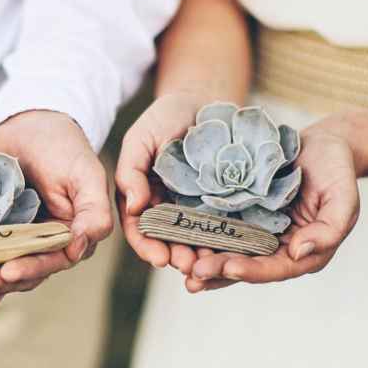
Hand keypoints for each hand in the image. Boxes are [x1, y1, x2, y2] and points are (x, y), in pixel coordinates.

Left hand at [0, 111, 113, 295]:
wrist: (28, 124)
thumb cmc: (62, 146)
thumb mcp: (84, 174)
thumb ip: (93, 211)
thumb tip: (81, 247)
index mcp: (72, 236)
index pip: (53, 261)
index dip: (31, 269)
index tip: (8, 272)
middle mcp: (45, 243)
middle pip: (25, 271)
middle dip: (2, 281)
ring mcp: (17, 239)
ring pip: (2, 268)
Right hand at [116, 93, 209, 273]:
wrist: (204, 100)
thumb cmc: (165, 117)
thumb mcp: (140, 139)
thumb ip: (131, 171)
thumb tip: (133, 208)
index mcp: (142, 198)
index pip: (139, 229)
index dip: (147, 246)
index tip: (159, 259)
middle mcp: (168, 208)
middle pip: (170, 241)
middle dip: (178, 257)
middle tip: (189, 267)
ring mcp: (196, 207)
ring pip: (198, 238)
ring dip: (203, 254)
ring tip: (213, 264)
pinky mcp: (222, 201)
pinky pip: (224, 223)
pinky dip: (227, 237)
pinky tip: (236, 246)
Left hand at [187, 120, 359, 291]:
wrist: (324, 145)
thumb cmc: (337, 173)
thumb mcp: (343, 201)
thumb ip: (328, 231)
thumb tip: (298, 252)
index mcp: (301, 253)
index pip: (274, 268)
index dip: (251, 270)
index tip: (228, 266)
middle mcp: (275, 249)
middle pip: (245, 265)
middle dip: (218, 271)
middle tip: (193, 274)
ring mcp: (256, 232)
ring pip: (227, 251)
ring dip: (204, 260)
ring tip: (179, 263)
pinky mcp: (241, 214)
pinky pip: (219, 227)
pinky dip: (200, 233)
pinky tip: (179, 235)